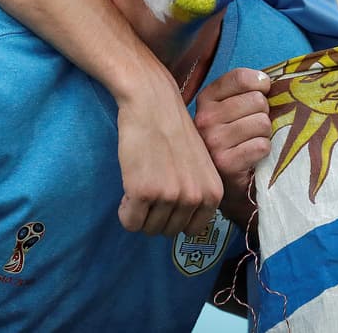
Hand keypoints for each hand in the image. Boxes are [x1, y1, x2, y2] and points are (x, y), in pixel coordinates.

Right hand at [116, 72, 222, 236]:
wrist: (153, 105)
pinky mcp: (144, 192)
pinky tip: (130, 186)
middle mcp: (195, 197)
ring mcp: (170, 196)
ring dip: (139, 212)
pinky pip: (130, 222)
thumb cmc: (173, 134)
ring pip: (148, 229)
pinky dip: (124, 210)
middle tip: (151, 188)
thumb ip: (197, 194)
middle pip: (168, 232)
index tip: (168, 199)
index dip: (175, 218)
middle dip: (155, 216)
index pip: (192, 230)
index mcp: (213, 192)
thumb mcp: (199, 166)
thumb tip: (185, 227)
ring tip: (142, 183)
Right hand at [193, 68, 273, 225]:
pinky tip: (252, 158)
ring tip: (252, 144)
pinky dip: (264, 152)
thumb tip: (267, 81)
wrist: (231, 185)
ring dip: (265, 135)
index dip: (260, 84)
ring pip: (262, 123)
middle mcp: (204, 119)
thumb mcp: (235, 109)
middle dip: (264, 114)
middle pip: (257, 100)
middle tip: (254, 129)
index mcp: (206, 100)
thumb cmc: (238, 140)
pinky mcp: (225, 163)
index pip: (240, 78)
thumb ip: (247, 91)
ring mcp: (212, 142)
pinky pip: (262, 145)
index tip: (263, 93)